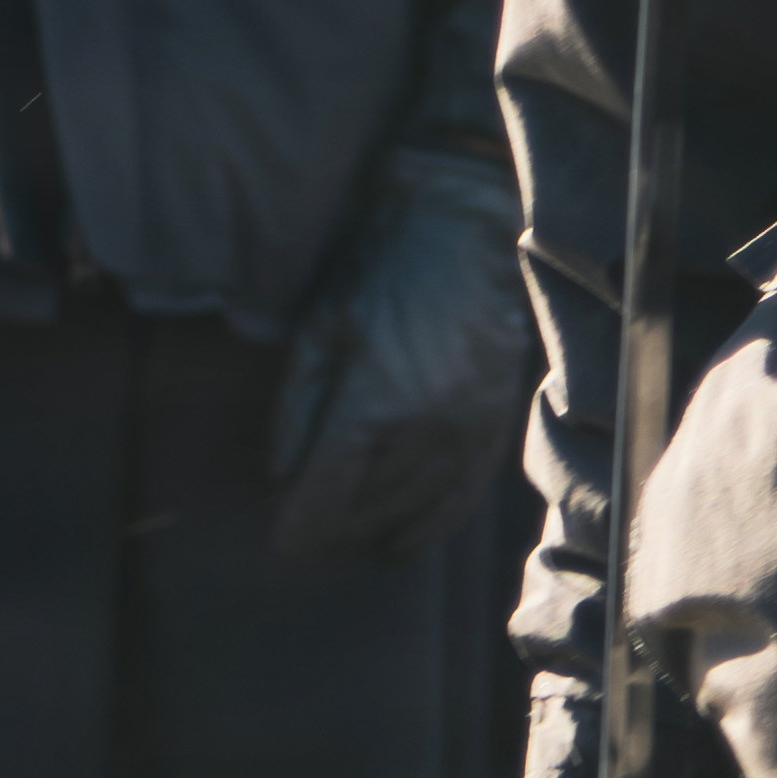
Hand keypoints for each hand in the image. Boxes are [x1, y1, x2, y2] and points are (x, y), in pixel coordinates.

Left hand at [270, 151, 541, 564]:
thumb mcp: (316, 332)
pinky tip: (402, 546)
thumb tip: (282, 478)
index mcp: (375, 402)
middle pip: (370, 508)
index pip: (330, 493)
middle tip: (304, 538)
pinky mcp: (496, 422)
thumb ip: (297, 412)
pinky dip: (431, 526)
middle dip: (332, 531)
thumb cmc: (376, 274)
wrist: (459, 231)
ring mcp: (470, 428)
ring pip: (415, 507)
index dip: (301, 527)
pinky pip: (463, 495)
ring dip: (375, 532)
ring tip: (345, 543)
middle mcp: (429, 426)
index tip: (281, 544)